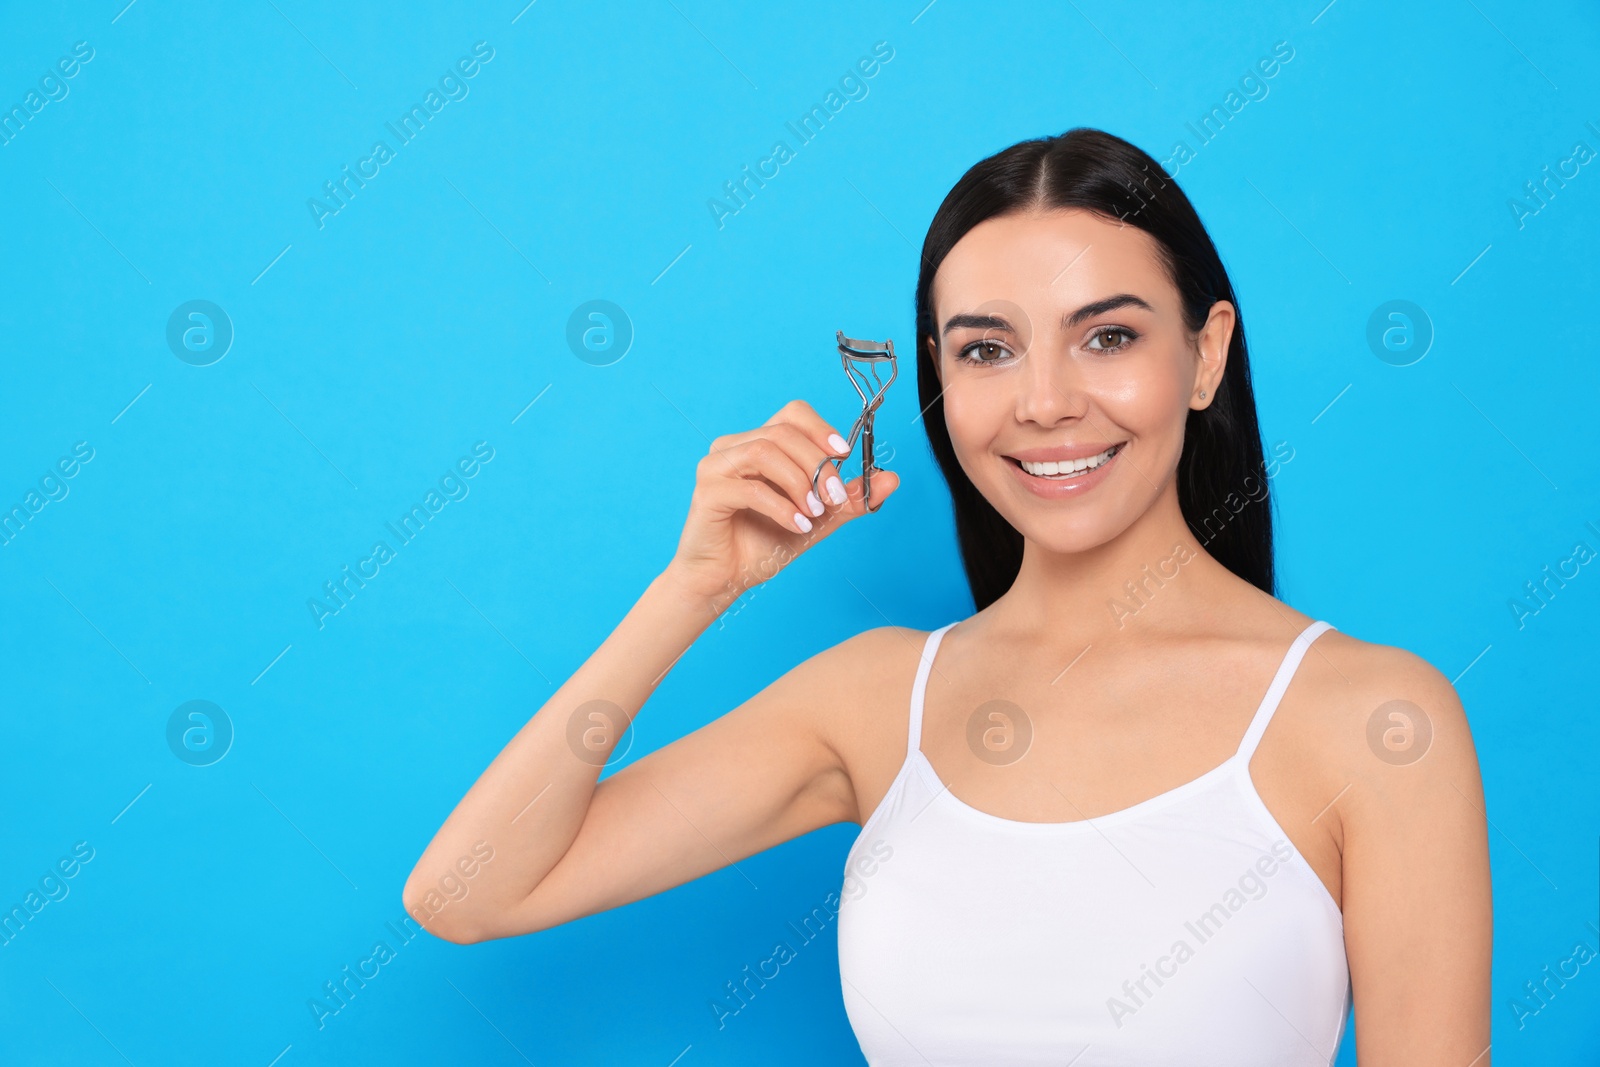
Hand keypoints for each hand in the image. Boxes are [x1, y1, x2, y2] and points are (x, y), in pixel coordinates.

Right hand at [664, 399, 899, 609]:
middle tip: (835, 498)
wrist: (725, 579)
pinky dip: (781, 506)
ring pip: (766, 451)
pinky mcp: (708, 491)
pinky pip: (750, 488)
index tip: (844, 455)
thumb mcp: (818, 519)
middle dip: (818, 464)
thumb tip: (891, 479)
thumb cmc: (764, 544)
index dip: (822, 429)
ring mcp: (717, 465)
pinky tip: (797, 525)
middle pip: (784, 432)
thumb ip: (850, 499)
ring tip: (814, 512)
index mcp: (758, 443)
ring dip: (800, 482)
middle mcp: (734, 446)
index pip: (793, 414)